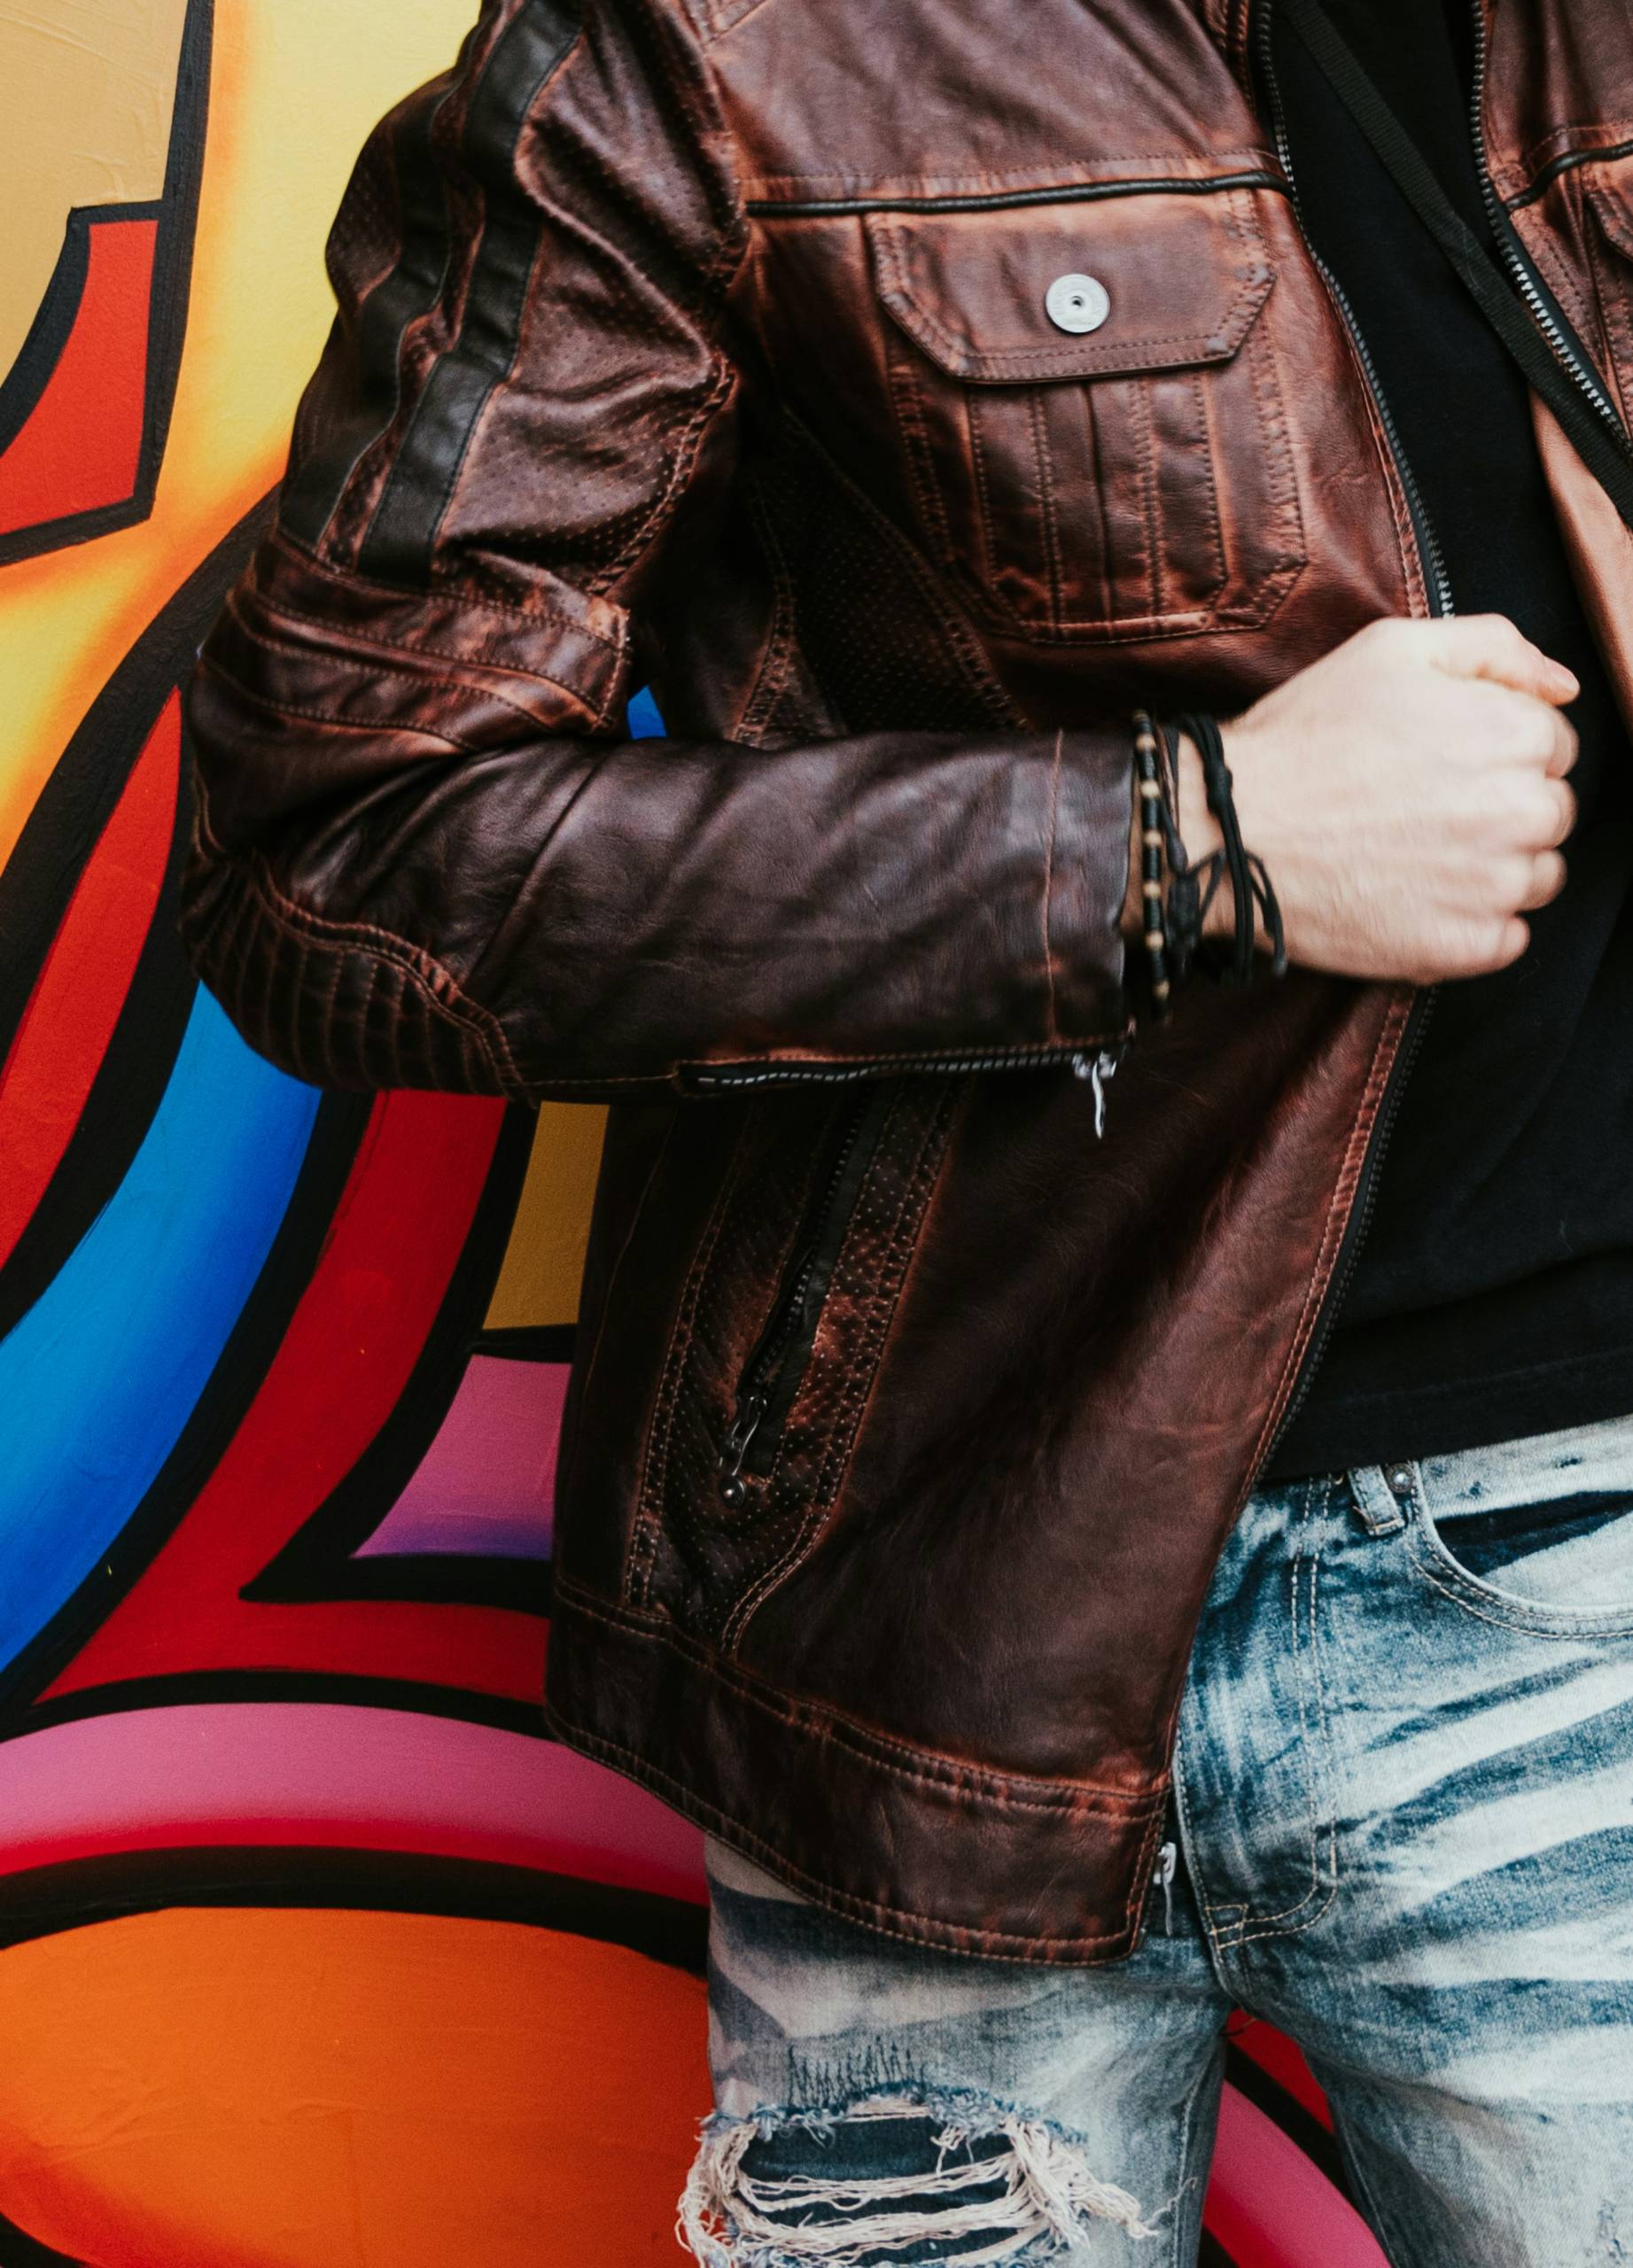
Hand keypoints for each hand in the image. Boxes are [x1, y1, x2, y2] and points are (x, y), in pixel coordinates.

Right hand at [1157, 615, 1580, 983]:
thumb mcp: (1392, 649)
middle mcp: (1520, 809)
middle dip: (1502, 808)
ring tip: (1416, 855)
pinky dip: (1472, 926)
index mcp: (1513, 732)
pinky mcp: (1463, 946)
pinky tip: (1415, 899)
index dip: (1496, 749)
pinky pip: (1508, 939)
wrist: (1227, 830)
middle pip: (1552, 813)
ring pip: (1537, 878)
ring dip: (1494, 869)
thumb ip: (1494, 646)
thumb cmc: (1303, 735)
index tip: (1440, 762)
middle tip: (1421, 809)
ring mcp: (1494, 885)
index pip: (1555, 745)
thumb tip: (1563, 686)